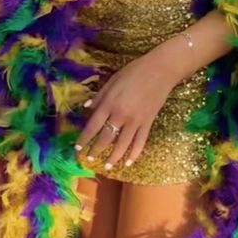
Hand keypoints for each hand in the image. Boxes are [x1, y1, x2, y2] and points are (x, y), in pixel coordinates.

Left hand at [75, 53, 176, 168]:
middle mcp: (121, 115)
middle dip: (96, 150)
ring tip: (107, 167)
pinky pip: (140, 142)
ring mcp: (136, 121)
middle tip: (89, 159)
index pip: (93, 125)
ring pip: (123, 145)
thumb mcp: (113, 80)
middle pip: (106, 137)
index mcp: (110, 103)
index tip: (78, 148)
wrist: (160, 70)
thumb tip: (86, 107)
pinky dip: (134, 154)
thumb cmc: (134, 71)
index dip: (84, 138)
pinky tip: (129, 162)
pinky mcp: (148, 123)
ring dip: (113, 157)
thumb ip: (100, 95)